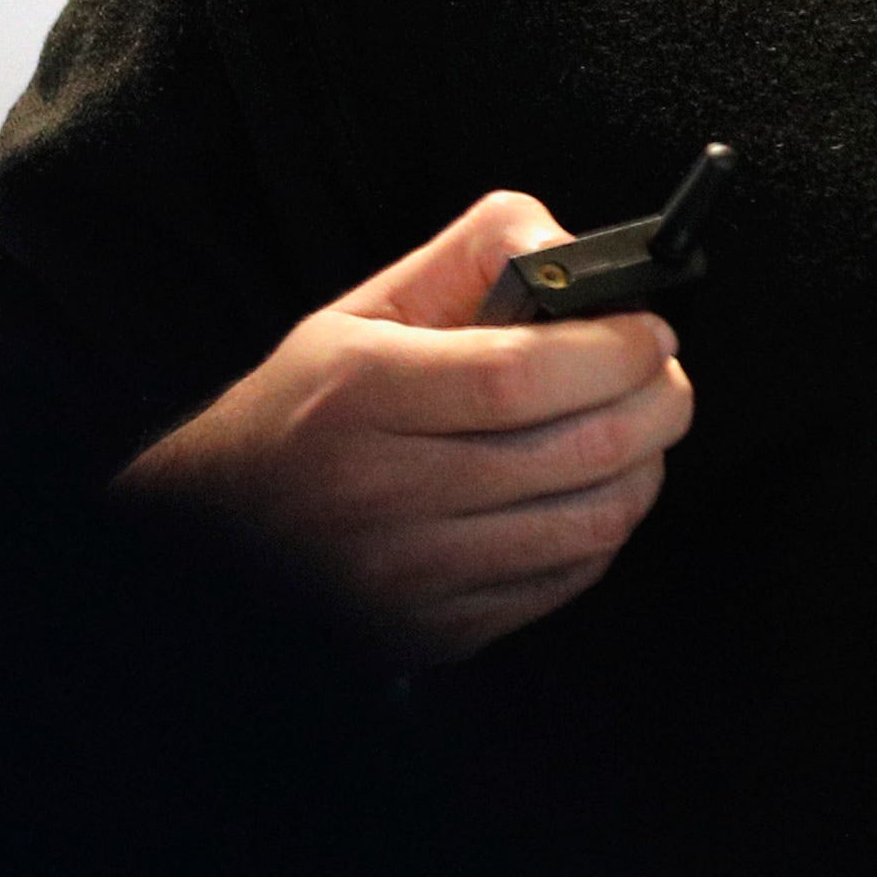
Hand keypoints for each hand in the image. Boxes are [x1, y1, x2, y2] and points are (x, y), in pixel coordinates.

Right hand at [119, 190, 694, 666]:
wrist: (212, 542)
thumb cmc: (300, 413)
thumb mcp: (361, 313)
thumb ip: (468, 258)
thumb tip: (569, 244)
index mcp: (359, 395)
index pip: (521, 376)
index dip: (611, 351)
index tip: (648, 330)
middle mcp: (384, 492)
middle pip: (573, 453)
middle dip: (654, 404)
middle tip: (664, 374)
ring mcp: (413, 576)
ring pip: (586, 524)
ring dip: (644, 467)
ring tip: (641, 429)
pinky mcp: (438, 632)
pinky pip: (564, 581)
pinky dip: (603, 531)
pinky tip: (594, 491)